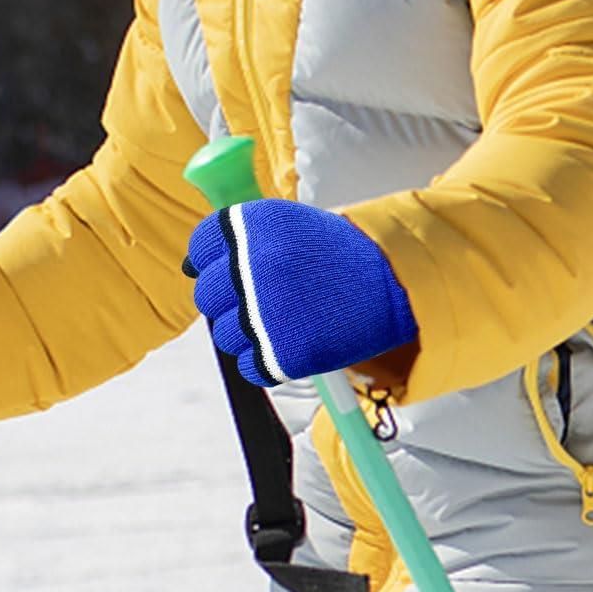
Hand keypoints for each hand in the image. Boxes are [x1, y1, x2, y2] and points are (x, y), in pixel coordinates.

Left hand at [185, 200, 416, 387]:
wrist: (395, 283)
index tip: (223, 270)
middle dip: (230, 300)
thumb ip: (245, 240)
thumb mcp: (292, 225)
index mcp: (252, 227)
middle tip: (262, 301)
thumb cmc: (342, 253)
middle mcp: (250, 266)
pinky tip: (291, 342)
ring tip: (286, 319)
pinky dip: (265, 361)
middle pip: (208, 295)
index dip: (210, 262)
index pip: (201, 247)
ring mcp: (263, 311)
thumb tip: (196, 264)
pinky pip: (249, 366)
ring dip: (249, 332)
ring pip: (226, 334)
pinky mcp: (280, 351)